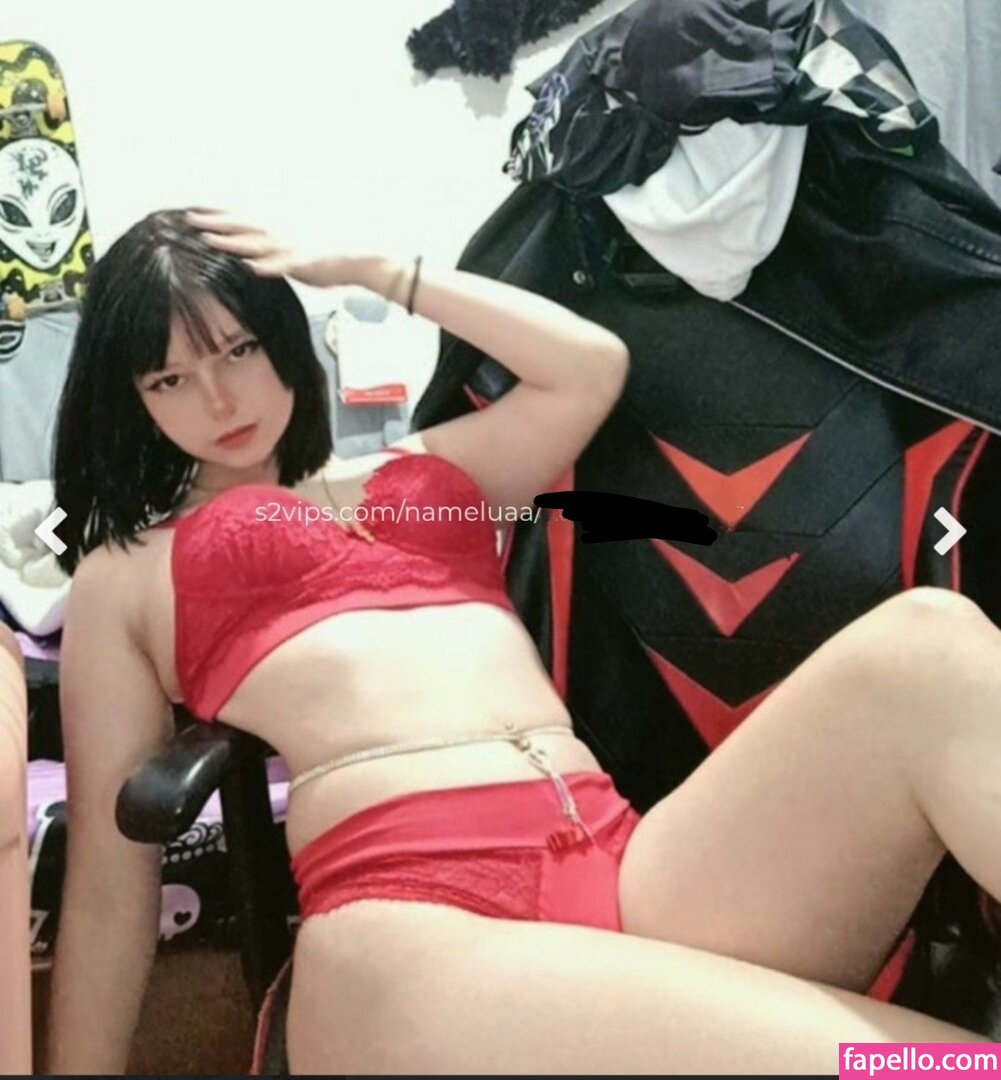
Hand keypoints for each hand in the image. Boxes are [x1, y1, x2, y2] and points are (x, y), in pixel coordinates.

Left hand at [185, 210, 383, 288]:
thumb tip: (249, 251)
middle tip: (188, 219)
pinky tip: (250, 268)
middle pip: (241, 226)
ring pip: (256, 243)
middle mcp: (278, 234)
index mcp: (275, 230)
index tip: (191, 210)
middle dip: (214, 222)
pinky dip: (265, 266)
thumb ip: (269, 247)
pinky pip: (281, 266)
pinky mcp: (302, 264)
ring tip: (208, 241)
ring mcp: (289, 248)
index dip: (216, 214)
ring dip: (231, 242)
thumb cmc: (322, 257)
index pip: (240, 219)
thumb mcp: (290, 248)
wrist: (353, 261)